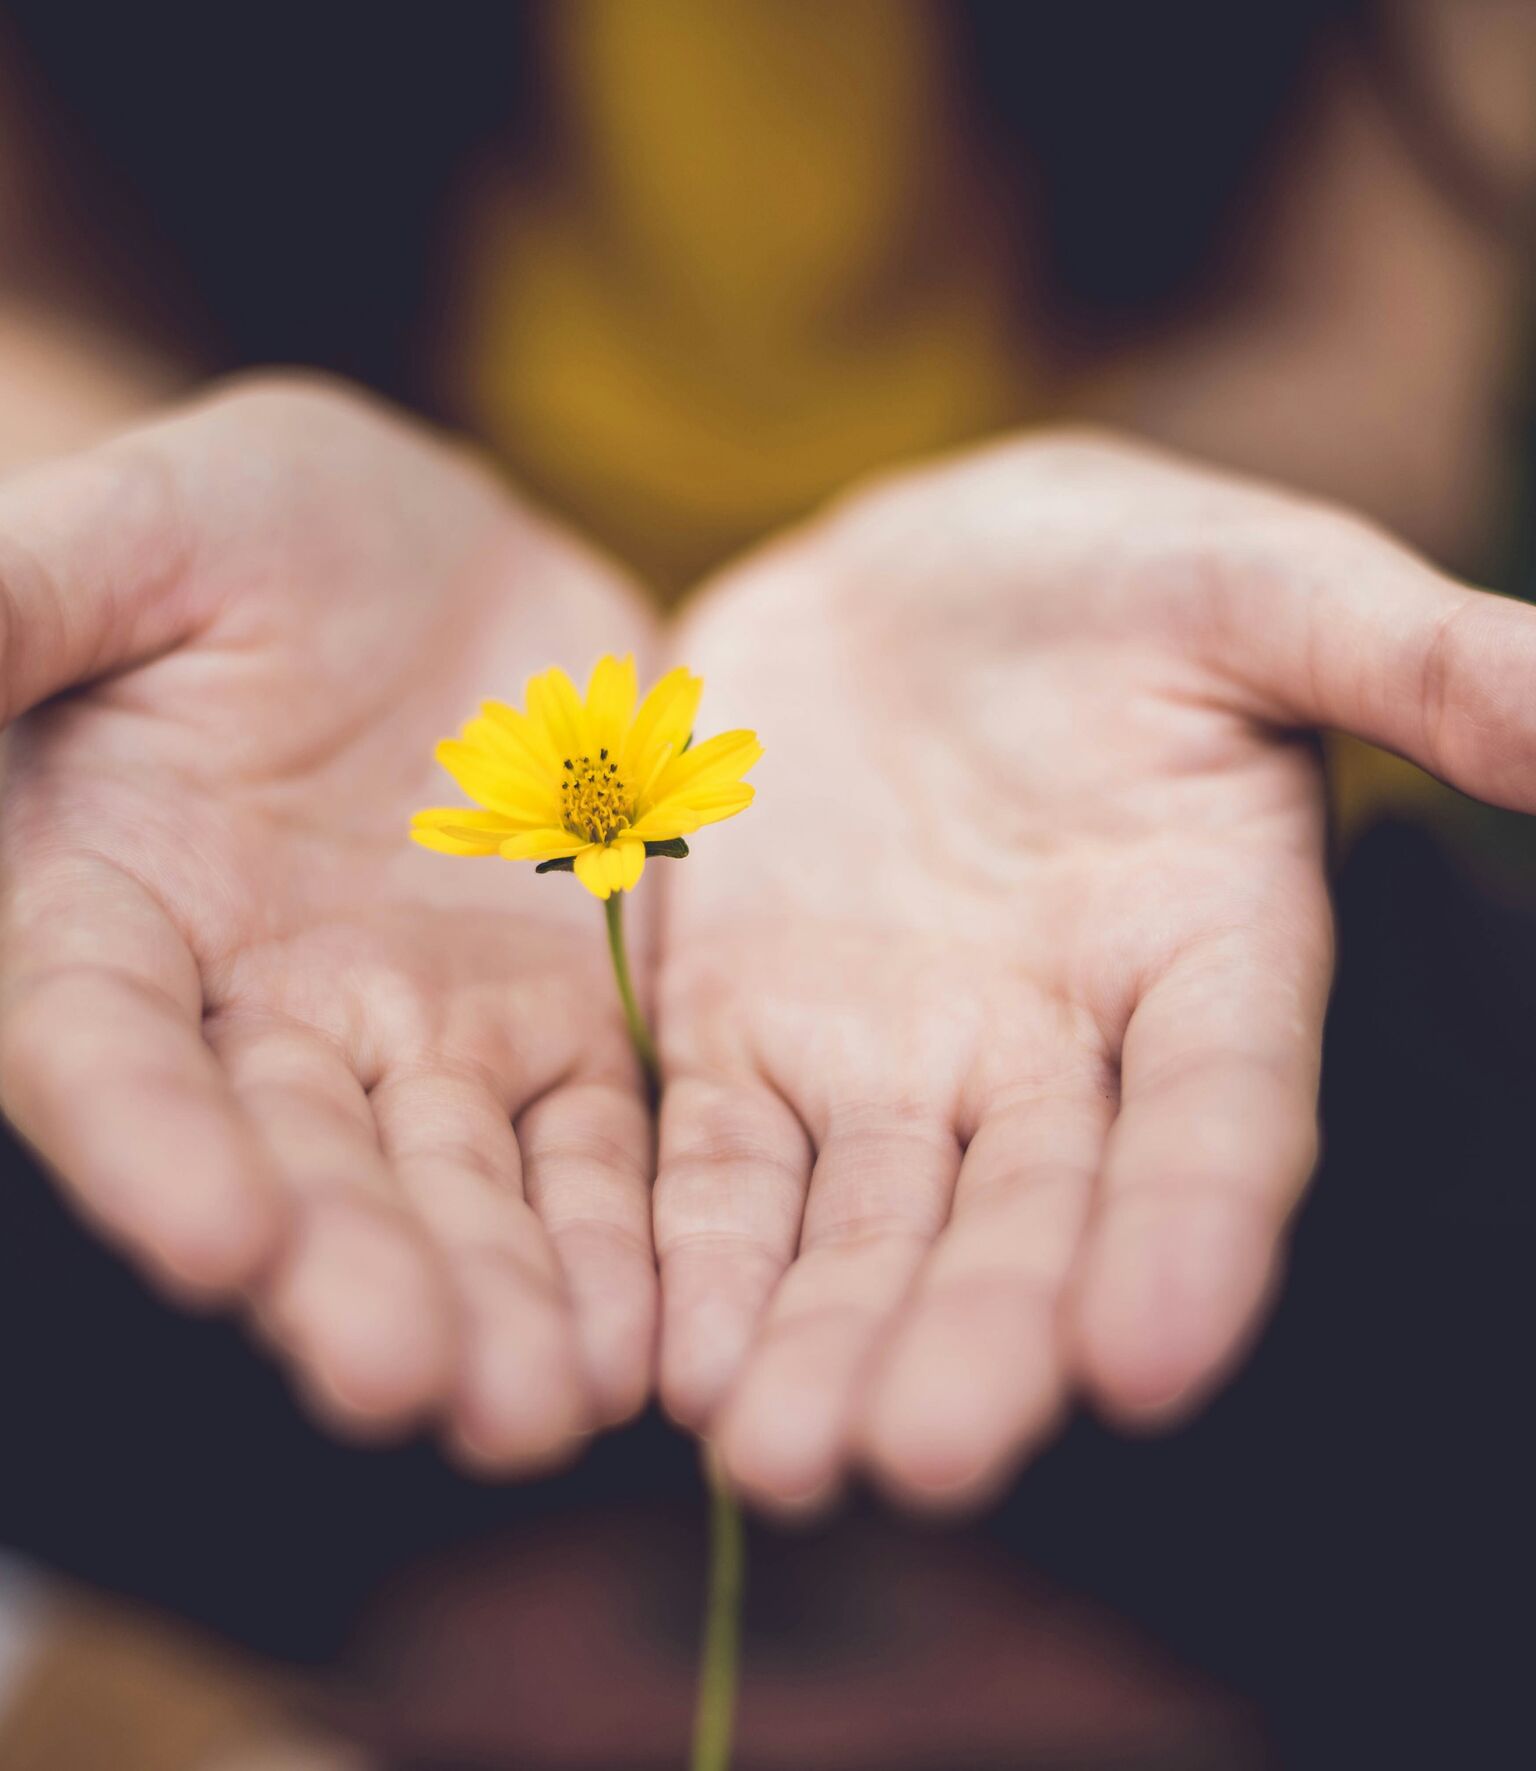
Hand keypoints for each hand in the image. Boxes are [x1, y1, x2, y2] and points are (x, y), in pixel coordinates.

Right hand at [0, 378, 658, 1467]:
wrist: (441, 560)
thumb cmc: (255, 528)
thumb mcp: (143, 532)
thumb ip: (26, 606)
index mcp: (107, 905)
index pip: (103, 1046)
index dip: (148, 1144)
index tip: (216, 1239)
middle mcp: (255, 1012)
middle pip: (293, 1161)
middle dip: (349, 1271)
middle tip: (413, 1384)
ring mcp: (416, 1033)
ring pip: (451, 1185)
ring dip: (495, 1297)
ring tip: (542, 1408)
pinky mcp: (557, 1028)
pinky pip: (588, 1145)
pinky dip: (615, 1235)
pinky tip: (649, 1333)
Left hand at [652, 432, 1535, 1510]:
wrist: (907, 579)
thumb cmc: (1112, 572)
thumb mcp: (1261, 584)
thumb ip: (1414, 661)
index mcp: (1206, 956)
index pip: (1216, 1119)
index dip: (1193, 1235)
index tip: (1146, 1360)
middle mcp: (1055, 1050)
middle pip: (1026, 1218)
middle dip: (977, 1337)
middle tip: (919, 1460)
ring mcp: (892, 1057)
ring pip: (865, 1226)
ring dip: (824, 1340)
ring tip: (777, 1459)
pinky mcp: (747, 1034)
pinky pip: (722, 1161)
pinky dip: (700, 1253)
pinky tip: (674, 1360)